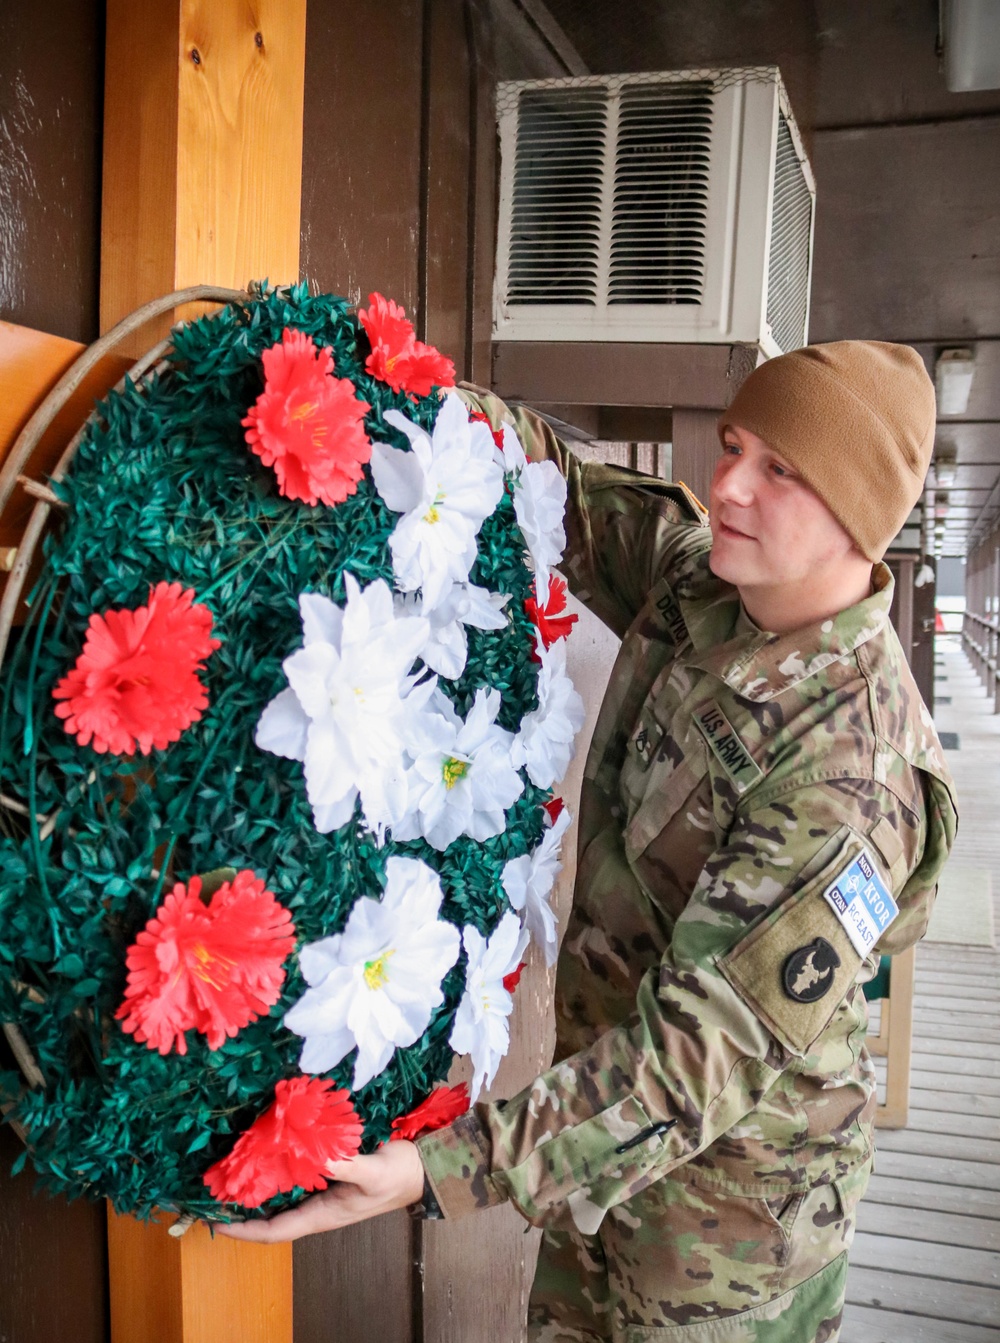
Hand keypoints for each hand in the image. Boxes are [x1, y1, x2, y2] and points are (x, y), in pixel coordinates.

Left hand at [214, 1139, 425, 1243]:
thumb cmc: (398, 1174)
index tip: (214, 1220)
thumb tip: (314, 1154)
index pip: (273, 1231)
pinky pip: (295, 1175)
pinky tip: (267, 1150)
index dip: (242, 1229)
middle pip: (270, 1216)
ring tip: (230, 1170)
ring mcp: (321, 1192)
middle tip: (212, 1190)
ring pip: (280, 1196)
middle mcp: (317, 1206)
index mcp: (322, 1214)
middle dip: (240, 1209)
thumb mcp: (372, 1170)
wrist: (423, 1168)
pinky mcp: (328, 1174)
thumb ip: (345, 1165)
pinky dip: (277, 1166)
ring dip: (256, 1187)